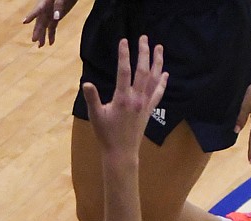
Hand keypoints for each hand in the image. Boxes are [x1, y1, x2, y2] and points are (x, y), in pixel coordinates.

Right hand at [23, 0, 77, 47]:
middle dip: (37, 31)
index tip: (24, 22)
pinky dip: (51, 36)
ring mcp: (50, 16)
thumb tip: (57, 18)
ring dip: (42, 37)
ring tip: (40, 46)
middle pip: (40, 22)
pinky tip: (51, 43)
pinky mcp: (55, 19)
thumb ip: (58, 7)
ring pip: (44, 28)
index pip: (37, 10)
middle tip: (34, 39)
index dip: (31, 16)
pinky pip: (52, 29)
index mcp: (44, 4)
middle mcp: (45, 11)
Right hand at [82, 37, 167, 153]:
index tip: (123, 41)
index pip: (124, 71)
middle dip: (143, 53)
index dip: (124, 55)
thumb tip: (86, 83)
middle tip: (143, 38)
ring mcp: (145, 103)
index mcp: (122, 98)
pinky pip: (158, 93)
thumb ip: (92, 98)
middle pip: (143, 70)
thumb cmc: (106, 134)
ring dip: (157, 62)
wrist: (121, 152)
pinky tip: (165, 73)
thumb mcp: (95, 116)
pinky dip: (162, 82)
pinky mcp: (149, 110)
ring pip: (154, 78)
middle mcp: (137, 98)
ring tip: (159, 48)